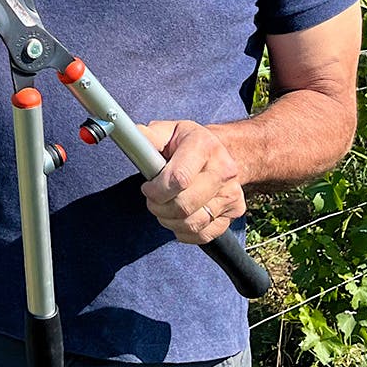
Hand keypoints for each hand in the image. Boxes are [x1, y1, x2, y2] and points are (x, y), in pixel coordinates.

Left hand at [137, 120, 246, 244]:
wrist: (220, 151)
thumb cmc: (187, 143)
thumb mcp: (167, 131)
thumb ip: (148, 136)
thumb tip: (131, 139)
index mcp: (205, 146)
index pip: (179, 179)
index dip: (157, 190)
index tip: (146, 187)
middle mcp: (224, 170)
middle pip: (185, 205)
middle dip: (159, 207)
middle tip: (152, 199)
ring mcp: (232, 192)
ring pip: (193, 223)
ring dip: (169, 221)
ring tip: (163, 208)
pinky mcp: (235, 211)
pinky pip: (204, 234)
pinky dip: (184, 232)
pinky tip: (178, 217)